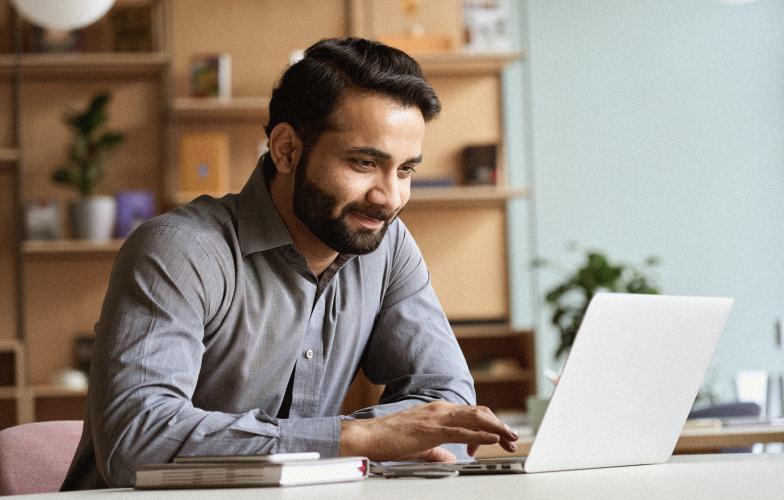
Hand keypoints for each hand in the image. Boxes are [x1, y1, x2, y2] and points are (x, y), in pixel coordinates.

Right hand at [339, 401, 517, 461]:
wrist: (368, 436)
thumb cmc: (389, 440)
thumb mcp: (421, 446)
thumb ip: (438, 451)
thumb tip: (452, 459)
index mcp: (438, 411)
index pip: (471, 414)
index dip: (489, 425)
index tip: (498, 439)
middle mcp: (440, 409)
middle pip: (479, 413)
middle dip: (499, 425)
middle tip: (512, 439)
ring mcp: (436, 417)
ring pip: (475, 418)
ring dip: (496, 428)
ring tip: (510, 437)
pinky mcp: (431, 430)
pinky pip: (461, 430)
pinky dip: (481, 434)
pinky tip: (492, 439)